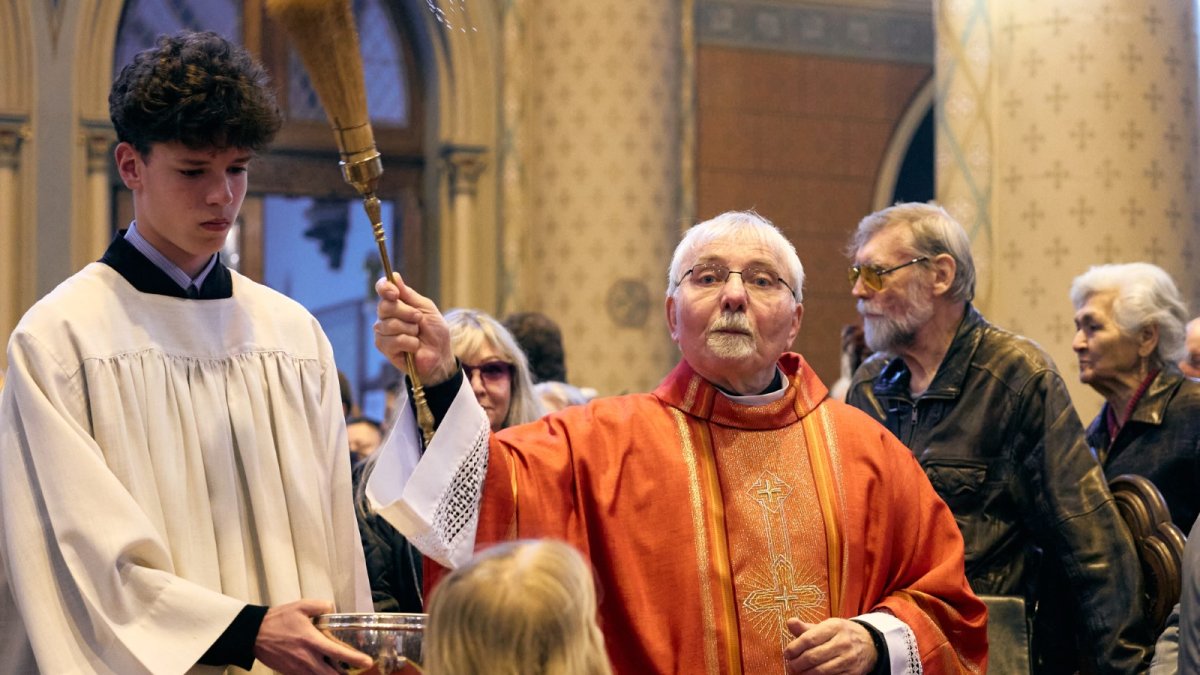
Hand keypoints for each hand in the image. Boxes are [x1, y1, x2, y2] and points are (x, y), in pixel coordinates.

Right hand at [252, 599, 372, 673]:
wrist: (254, 634)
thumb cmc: (278, 619)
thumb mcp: (301, 606)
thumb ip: (321, 606)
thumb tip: (333, 609)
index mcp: (312, 641)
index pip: (338, 653)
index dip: (355, 659)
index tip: (367, 662)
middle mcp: (307, 659)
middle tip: (355, 671)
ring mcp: (298, 669)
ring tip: (341, 672)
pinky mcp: (291, 674)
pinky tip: (323, 670)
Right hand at [374, 273, 456, 385]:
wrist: (440, 355)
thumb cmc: (434, 332)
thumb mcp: (426, 308)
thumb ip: (409, 294)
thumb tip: (394, 276)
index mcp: (396, 303)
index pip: (382, 289)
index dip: (385, 288)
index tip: (394, 293)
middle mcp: (385, 316)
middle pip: (385, 306)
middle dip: (407, 313)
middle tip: (419, 320)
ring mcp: (382, 332)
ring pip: (390, 324)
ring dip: (411, 330)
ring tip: (417, 335)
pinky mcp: (384, 347)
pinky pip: (395, 340)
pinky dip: (410, 343)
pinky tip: (414, 347)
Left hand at [783, 617, 876, 674]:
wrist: (869, 644)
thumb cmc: (841, 634)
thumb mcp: (826, 626)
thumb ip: (806, 628)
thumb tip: (790, 622)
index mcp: (834, 627)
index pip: (809, 639)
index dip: (794, 648)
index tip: (787, 653)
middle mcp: (843, 642)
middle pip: (813, 657)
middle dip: (797, 663)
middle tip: (791, 665)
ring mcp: (849, 659)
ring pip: (821, 671)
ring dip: (805, 673)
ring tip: (798, 672)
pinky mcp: (852, 673)